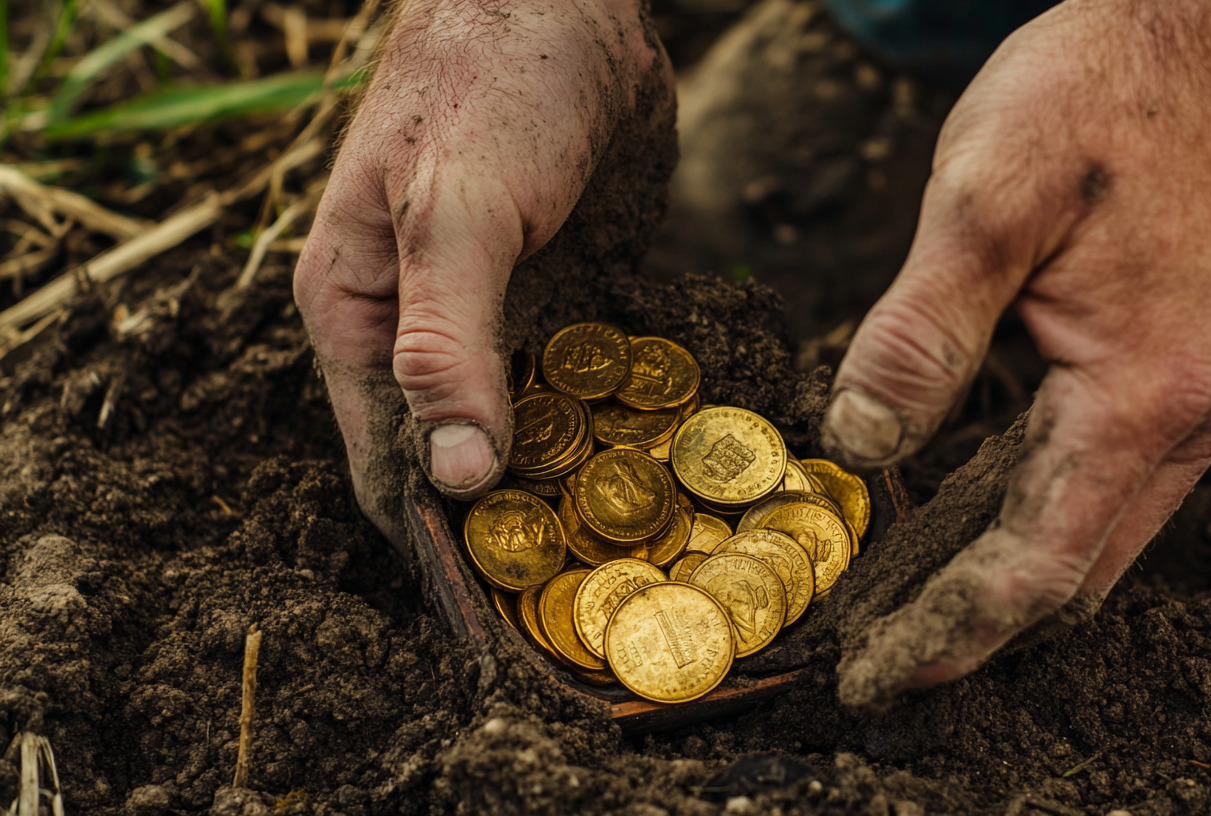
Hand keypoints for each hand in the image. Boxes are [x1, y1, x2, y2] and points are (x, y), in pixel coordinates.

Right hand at [294, 0, 669, 544]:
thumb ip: (448, 342)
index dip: (429, 542)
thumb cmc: (490, 86)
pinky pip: (579, 381)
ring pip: (522, 428)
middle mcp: (422, 329)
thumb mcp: (455, 214)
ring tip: (628, 549)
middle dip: (508, 524)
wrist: (571, 0)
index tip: (490, 617)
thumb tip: (455, 479)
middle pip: (455, 459)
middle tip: (582, 594)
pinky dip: (608, 425)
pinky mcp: (564, 295)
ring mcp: (499, 315)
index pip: (381, 463)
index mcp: (358, 315)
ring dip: (565, 482)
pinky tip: (656, 465)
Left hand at [827, 0, 1210, 705]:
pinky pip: (1119, 472)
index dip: (949, 633)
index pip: (1035, 566)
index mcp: (1142, 392)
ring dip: (1011, 570)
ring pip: (1102, 527)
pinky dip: (1046, 507)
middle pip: (1076, 571)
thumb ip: (920, 332)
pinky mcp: (1205, 359)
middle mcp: (1194, 414)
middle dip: (974, 622)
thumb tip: (858, 439)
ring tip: (913, 594)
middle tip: (879, 649)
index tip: (875, 675)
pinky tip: (981, 499)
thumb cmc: (1113, 90)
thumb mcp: (988, 198)